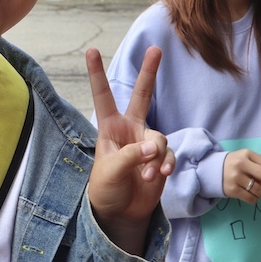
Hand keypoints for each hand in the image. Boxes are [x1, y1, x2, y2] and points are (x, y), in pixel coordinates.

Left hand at [86, 46, 174, 254]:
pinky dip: (166, 164)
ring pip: (159, 137)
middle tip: (155, 49)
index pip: (102, 95)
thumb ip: (131, 155)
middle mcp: (129, 129)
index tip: (91, 50)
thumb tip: (154, 147)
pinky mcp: (161, 157)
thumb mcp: (110, 170)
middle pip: (142, 95)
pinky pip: (169, 154)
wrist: (121, 212)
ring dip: (156, 155)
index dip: (97, 73)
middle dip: (149, 72)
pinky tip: (159, 175)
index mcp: (109, 127)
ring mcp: (146, 142)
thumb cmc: (106, 188)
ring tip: (148, 173)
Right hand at [223, 149, 260, 204]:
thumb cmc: (233, 165)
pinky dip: (254, 199)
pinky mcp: (231, 189)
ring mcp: (235, 177)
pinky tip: (251, 196)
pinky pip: (251, 198)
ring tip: (258, 193)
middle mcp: (241, 164)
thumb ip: (259, 166)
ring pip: (260, 190)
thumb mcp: (245, 159)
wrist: (211, 170)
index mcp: (247, 154)